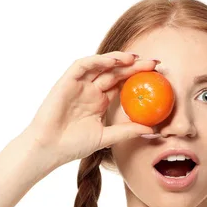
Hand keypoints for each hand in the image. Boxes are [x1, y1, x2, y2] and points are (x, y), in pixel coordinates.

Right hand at [25, 51, 159, 168]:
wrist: (49, 148)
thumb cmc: (73, 145)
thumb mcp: (106, 137)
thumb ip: (127, 131)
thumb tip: (152, 129)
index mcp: (100, 102)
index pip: (123, 85)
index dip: (139, 78)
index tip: (157, 76)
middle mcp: (91, 90)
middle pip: (115, 72)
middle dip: (134, 66)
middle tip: (153, 63)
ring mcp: (79, 85)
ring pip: (100, 65)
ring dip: (118, 59)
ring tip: (135, 58)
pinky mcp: (67, 81)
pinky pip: (83, 65)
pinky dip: (98, 60)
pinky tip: (113, 61)